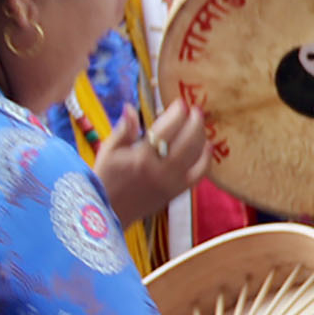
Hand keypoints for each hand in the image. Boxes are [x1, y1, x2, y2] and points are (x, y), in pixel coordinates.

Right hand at [94, 98, 208, 224]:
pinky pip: (199, 174)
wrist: (110, 211)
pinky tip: (207, 146)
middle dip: (194, 122)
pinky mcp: (177, 193)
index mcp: (141, 157)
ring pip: (196, 156)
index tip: (180, 103)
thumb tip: (131, 108)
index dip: (176, 113)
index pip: (166, 129)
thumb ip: (123, 129)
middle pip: (187, 140)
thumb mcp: (109, 150)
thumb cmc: (106, 177)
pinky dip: (206, 159)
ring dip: (202, 136)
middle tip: (195, 110)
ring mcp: (172, 183)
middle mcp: (160, 170)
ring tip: (200, 124)